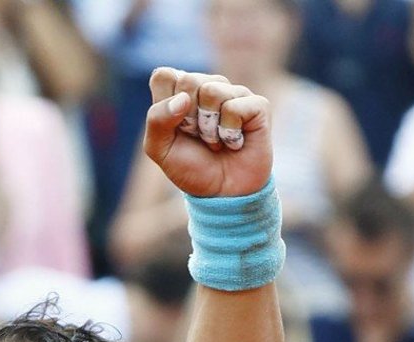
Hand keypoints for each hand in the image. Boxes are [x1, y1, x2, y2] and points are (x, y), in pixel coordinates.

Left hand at [143, 68, 273, 198]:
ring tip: (215, 141)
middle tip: (197, 137)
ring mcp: (234, 93)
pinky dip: (228, 133)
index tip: (175, 128)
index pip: (163, 76)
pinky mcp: (256, 105)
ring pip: (212, 90)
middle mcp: (208, 86)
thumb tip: (183, 98)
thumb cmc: (191, 168)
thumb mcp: (160, 150)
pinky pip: (234, 107)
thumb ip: (156, 120)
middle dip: (187, 118)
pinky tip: (233, 142)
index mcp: (181, 92)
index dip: (165, 105)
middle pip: (188, 80)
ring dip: (209, 128)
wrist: (221, 193)